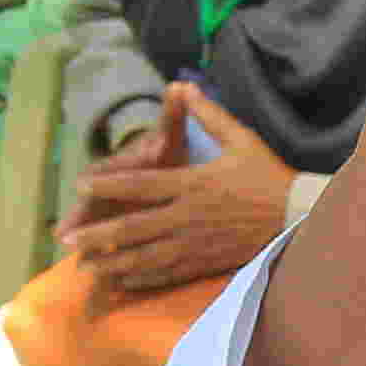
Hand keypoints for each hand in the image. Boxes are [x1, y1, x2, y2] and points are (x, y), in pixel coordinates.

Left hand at [66, 84, 294, 291]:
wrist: (298, 215)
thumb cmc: (268, 175)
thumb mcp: (241, 138)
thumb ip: (208, 114)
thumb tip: (184, 86)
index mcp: (193, 183)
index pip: (142, 184)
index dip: (109, 185)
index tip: (81, 186)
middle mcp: (188, 216)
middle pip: (134, 227)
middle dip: (98, 234)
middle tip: (68, 240)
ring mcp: (196, 243)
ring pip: (145, 255)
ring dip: (112, 261)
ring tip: (85, 267)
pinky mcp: (206, 262)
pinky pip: (168, 273)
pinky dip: (143, 277)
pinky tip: (122, 280)